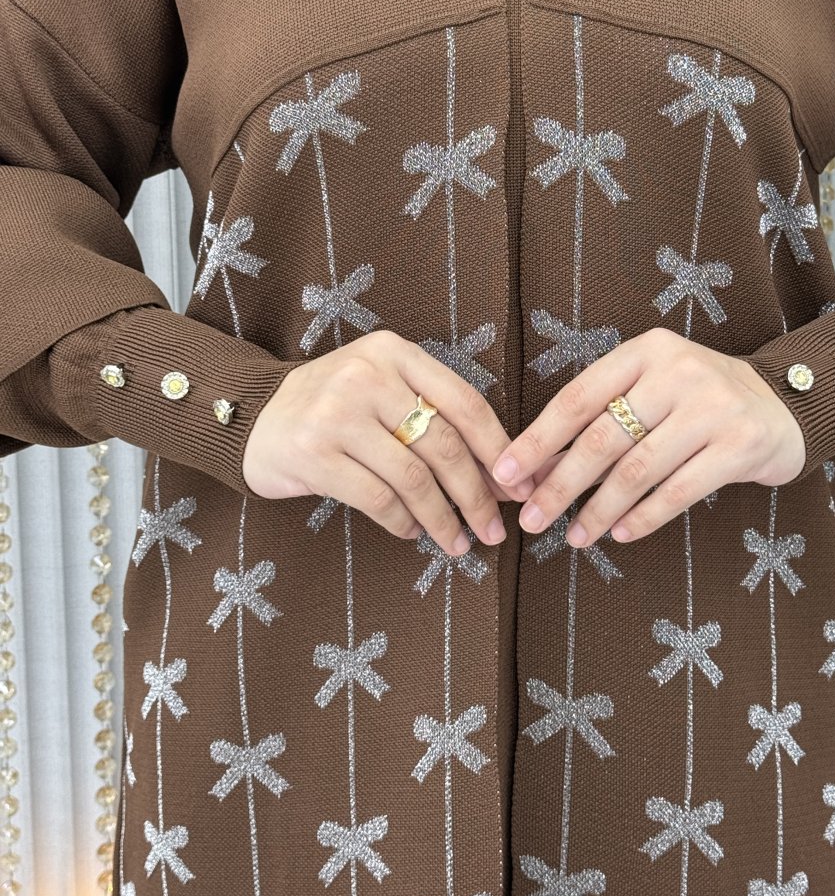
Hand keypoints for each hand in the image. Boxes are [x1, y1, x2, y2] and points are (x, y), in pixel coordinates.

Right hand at [242, 329, 535, 554]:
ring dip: (442, 520)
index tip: (518, 488)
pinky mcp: (313, 454)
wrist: (254, 414)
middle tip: (493, 529)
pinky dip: (403, 523)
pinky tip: (412, 533)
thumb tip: (502, 472)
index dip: (498, 450)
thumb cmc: (336, 406)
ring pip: (413, 479)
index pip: (465, 403)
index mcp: (395, 353)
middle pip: (444, 446)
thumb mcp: (385, 388)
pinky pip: (377, 499)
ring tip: (457, 543)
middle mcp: (367, 376)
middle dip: (476, 496)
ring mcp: (337, 414)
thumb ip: (436, 416)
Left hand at [490, 327, 806, 546]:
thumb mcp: (648, 392)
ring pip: (638, 470)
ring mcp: (712, 407)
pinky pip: (678, 491)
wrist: (782, 403)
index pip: (577, 398)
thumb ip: (598, 422)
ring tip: (573, 537)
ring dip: (598, 510)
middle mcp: (677, 372)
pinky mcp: (740, 444)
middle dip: (560, 483)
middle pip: (603, 437)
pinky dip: (643, 518)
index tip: (505, 474)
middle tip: (531, 519)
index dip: (537, 440)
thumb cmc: (697, 400)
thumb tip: (532, 470)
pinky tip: (619, 535)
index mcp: (644, 351)